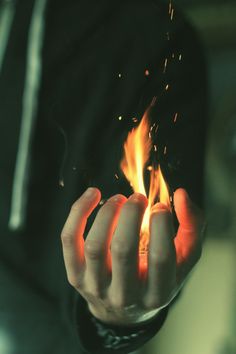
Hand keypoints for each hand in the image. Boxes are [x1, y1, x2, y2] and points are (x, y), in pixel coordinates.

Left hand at [61, 187, 204, 325]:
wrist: (123, 310)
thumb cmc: (156, 278)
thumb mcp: (183, 260)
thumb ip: (192, 226)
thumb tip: (181, 194)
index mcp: (157, 293)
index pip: (161, 258)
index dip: (162, 224)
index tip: (161, 207)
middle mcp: (125, 295)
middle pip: (123, 248)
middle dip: (131, 213)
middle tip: (139, 198)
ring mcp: (96, 286)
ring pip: (95, 245)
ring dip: (107, 212)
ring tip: (119, 198)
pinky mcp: (75, 275)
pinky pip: (70, 239)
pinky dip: (79, 212)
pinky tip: (93, 194)